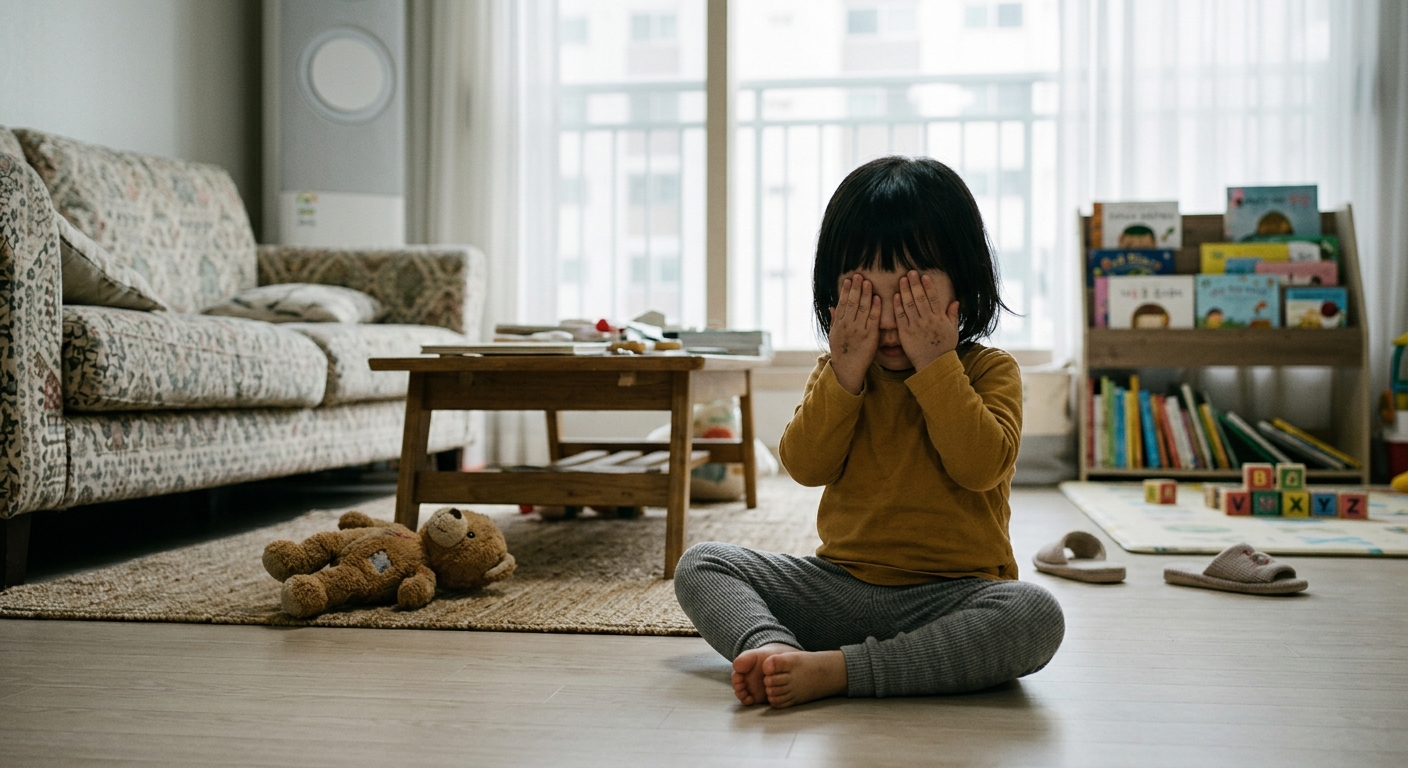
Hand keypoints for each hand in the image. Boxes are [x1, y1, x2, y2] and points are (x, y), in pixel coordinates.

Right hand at [828, 276, 879, 394]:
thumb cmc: (841, 351)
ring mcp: (859, 330)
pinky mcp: (870, 336)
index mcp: (839, 324)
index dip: (845, 291)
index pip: (842, 303)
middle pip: (852, 303)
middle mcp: (848, 325)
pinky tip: (877, 298)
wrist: (848, 368)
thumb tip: (831, 306)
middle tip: (859, 275)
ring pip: (862, 308)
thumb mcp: (833, 335)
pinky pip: (873, 319)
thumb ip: (834, 319)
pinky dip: (875, 308)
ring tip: (868, 282)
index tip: (848, 280)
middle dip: (855, 288)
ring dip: (865, 294)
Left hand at [893, 271, 959, 371]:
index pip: (933, 298)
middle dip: (915, 284)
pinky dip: (898, 306)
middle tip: (910, 272)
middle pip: (920, 298)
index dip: (928, 286)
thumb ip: (952, 315)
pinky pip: (901, 317)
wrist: (934, 365)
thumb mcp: (952, 331)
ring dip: (905, 291)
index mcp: (939, 318)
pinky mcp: (905, 333)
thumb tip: (955, 301)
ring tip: (902, 279)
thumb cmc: (944, 348)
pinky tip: (895, 296)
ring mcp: (916, 326)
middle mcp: (927, 320)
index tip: (924, 276)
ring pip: (909, 305)